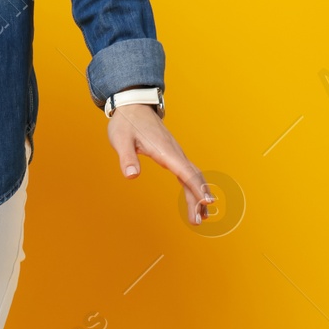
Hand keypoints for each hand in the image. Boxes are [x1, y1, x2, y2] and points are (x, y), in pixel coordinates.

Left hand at [107, 103, 213, 224]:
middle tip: (199, 220)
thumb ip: (127, 158)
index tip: (207, 202)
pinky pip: (187, 173)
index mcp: (165, 151)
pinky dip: (193, 187)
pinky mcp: (172, 155)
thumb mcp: (121, 141)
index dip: (196, 188)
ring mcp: (176, 154)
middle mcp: (175, 153)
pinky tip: (195, 200)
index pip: (185, 172)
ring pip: (193, 176)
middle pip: (193, 177)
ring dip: (198, 195)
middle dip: (199, 199)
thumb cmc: (126, 124)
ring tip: (201, 217)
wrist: (133, 107)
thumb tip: (131, 175)